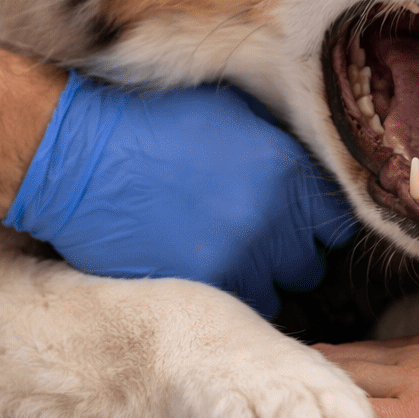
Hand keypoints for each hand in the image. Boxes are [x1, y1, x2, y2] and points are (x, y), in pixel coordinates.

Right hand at [4, 71, 356, 316]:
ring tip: (221, 253)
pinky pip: (231, 309)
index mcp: (287, 169)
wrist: (80, 152)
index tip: (300, 222)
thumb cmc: (152, 119)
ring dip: (255, 280)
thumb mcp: (230, 108)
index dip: (317, 222)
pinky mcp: (198, 289)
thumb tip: (305, 161)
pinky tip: (194, 264)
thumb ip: (278, 140)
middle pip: (309, 265)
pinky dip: (220, 294)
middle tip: (254, 235)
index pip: (338, 222)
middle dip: (287, 254)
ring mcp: (236, 261)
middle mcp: (272, 220)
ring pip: (273, 295)